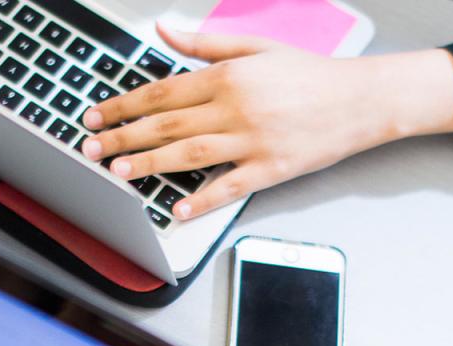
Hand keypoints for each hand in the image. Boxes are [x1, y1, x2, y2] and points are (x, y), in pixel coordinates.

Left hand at [81, 24, 452, 220]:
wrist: (361, 99)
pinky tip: (177, 209)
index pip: (162, 91)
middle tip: (92, 149)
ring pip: (189, 155)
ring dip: (150, 165)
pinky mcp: (271, 169)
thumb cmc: (311, 74)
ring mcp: (252, 141)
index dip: (124, 105)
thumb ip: (206, 43)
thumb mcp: (257, 46)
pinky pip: (229, 187)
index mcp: (228, 77)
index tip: (97, 115)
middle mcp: (235, 108)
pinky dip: (202, 200)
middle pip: (167, 125)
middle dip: (124, 137)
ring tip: (119, 173)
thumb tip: (165, 30)